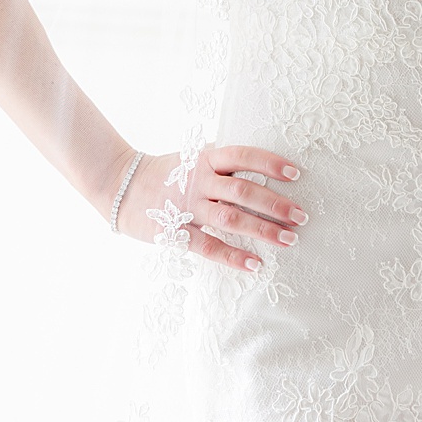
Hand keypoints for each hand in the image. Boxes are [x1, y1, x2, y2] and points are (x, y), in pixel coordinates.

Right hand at [119, 144, 304, 271]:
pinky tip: (255, 264)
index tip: (295, 174)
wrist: (120, 185)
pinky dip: (233, 256)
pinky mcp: (175, 231)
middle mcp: (198, 181)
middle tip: (301, 217)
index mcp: (204, 159)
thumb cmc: (166, 173)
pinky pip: (208, 246)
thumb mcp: (192, 159)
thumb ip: (222, 163)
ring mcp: (187, 207)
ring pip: (230, 218)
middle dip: (275, 204)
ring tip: (289, 240)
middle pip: (242, 190)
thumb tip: (263, 167)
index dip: (269, 163)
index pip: (242, 156)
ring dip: (263, 230)